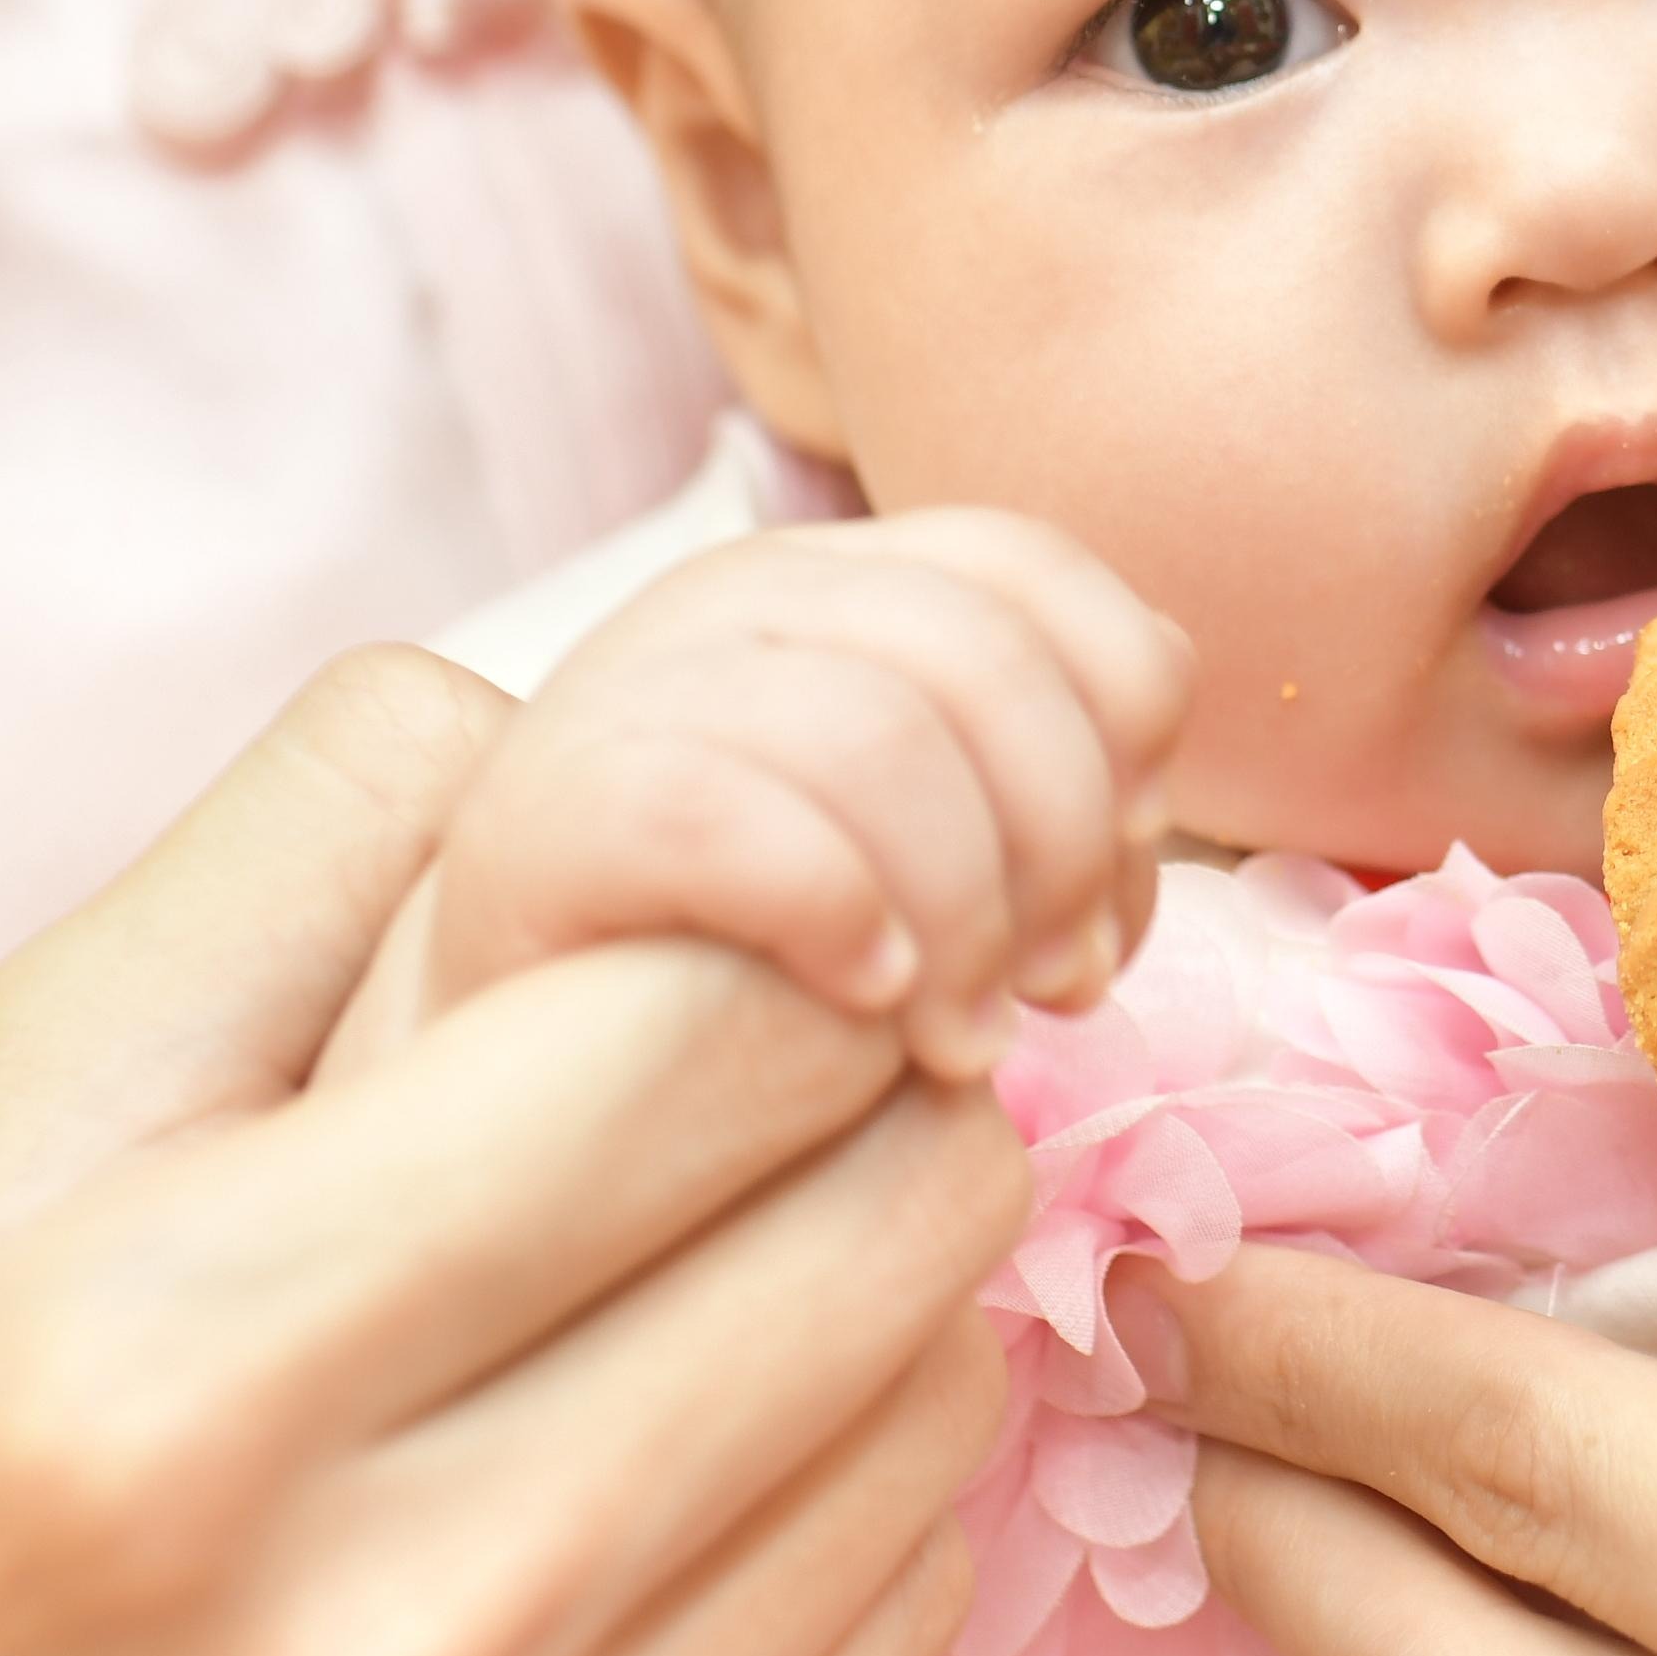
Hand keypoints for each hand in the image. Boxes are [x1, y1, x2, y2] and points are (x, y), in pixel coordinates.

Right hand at [0, 648, 1022, 1655]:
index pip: (712, 1034)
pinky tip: (651, 1507)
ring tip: (666, 1292)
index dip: (753, 926)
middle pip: (882, 1215)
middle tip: (712, 1090)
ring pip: (936, 1421)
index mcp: (158, 1388)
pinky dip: (831, 1534)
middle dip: (841, 1093)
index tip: (704, 927)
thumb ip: (271, 885)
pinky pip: (904, 1653)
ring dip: (856, 1309)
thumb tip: (575, 714)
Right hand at [388, 513, 1191, 1079]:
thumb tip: (1144, 817)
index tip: (1120, 875)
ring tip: (960, 1039)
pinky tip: (864, 1002)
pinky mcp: (540, 813)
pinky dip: (837, 913)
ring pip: (877, 736)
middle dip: (1060, 843)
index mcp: (832, 582)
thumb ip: (1040, 791)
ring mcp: (620, 690)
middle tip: (1057, 991)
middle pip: (981, 655)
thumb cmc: (765, 969)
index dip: (1121, 721)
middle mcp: (724, 597)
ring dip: (965, 912)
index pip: (1033, 568)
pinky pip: (733, 819)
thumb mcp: (930, 848)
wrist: (512, 1087)